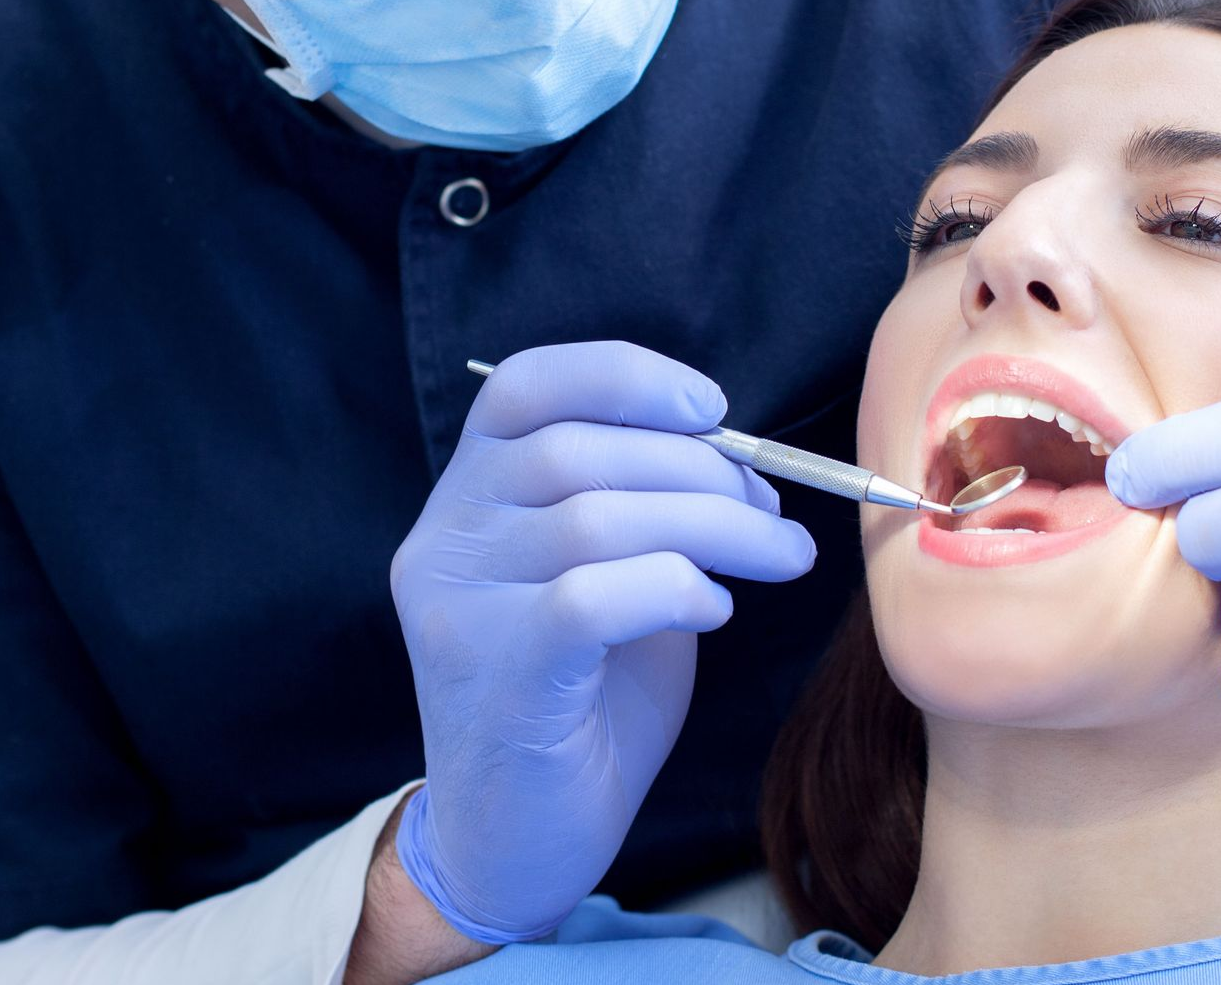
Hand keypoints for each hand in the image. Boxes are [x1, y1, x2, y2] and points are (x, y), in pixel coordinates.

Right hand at [389, 341, 814, 940]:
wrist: (514, 844)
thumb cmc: (579, 701)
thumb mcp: (606, 577)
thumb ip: (638, 506)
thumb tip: (735, 456)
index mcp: (465, 497)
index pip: (522, 388)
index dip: (623, 376)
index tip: (710, 408)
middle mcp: (445, 540)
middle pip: (577, 450)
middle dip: (701, 468)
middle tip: (771, 509)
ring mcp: (459, 607)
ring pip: (596, 518)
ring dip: (716, 526)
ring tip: (776, 555)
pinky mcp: (495, 674)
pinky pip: (593, 595)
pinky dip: (674, 586)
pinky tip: (712, 609)